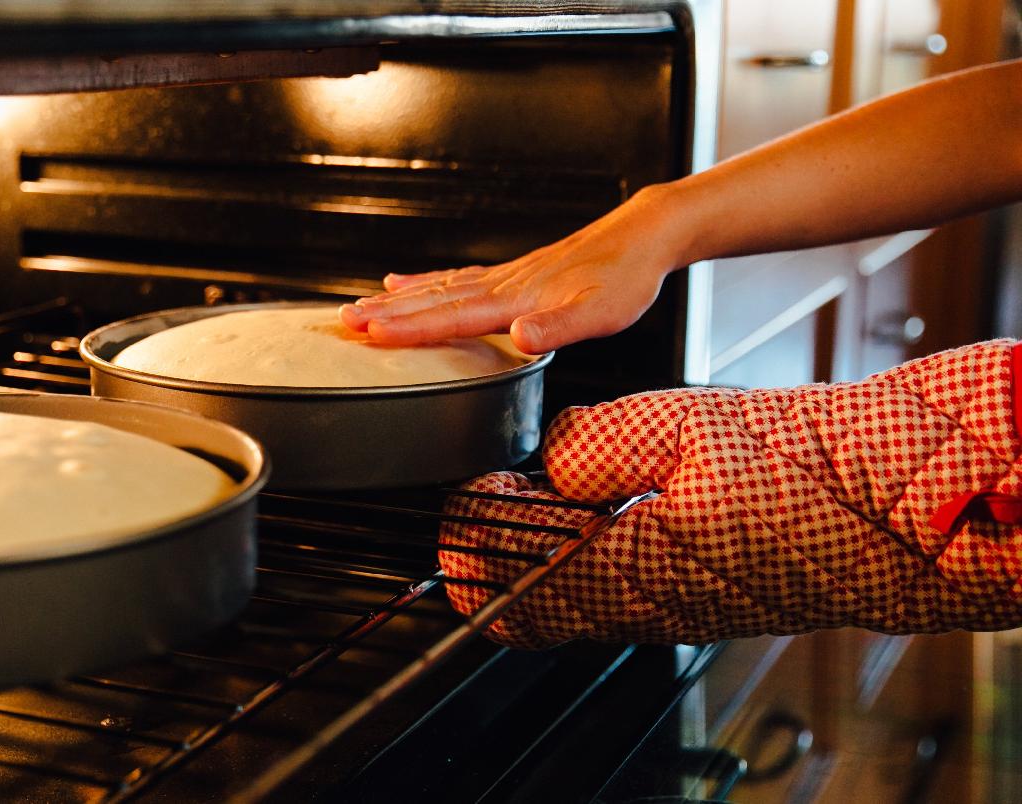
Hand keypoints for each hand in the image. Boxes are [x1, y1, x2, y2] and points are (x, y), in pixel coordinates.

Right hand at [339, 186, 682, 353]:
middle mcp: (503, 285)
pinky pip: (455, 278)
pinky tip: (404, 281)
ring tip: (359, 306)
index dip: (410, 327)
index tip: (372, 333)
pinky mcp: (512, 273)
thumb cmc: (626, 278)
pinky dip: (423, 281)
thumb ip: (560, 327)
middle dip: (387, 312)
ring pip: (437, 287)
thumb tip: (521, 337)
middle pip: (433, 299)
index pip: (453, 315)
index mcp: (518, 299)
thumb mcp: (603, 314)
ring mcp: (505, 276)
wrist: (642, 236)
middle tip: (343, 321)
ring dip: (396, 299)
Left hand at [440, 341, 1021, 648]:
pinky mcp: (701, 599)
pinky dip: (595, 551)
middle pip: (528, 604)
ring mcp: (673, 611)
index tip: (466, 497)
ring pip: (572, 598)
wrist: (898, 505)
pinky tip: (618, 497)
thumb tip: (549, 456)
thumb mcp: (676, 428)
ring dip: (548, 548)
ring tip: (562, 485)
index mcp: (624, 572)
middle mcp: (643, 609)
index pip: (503, 593)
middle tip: (504, 489)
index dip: (467, 545)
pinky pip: (620, 589)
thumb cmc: (805, 469)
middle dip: (500, 548)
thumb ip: (589, 444)